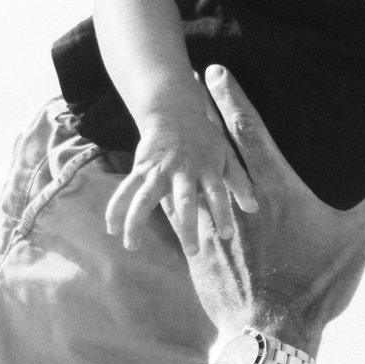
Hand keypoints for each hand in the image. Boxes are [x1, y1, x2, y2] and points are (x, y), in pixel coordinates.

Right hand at [106, 95, 259, 253]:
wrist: (173, 112)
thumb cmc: (203, 139)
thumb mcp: (226, 155)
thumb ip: (239, 182)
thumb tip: (254, 209)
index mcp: (206, 169)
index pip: (218, 193)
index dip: (223, 212)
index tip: (227, 234)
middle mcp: (182, 172)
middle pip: (184, 201)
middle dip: (188, 227)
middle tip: (192, 251)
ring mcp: (158, 171)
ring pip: (144, 198)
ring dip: (136, 222)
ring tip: (131, 246)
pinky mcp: (140, 169)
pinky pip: (125, 190)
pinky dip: (116, 208)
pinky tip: (110, 228)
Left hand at [186, 65, 364, 351]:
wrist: (271, 335)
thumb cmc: (316, 285)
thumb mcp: (358, 239)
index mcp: (274, 190)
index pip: (249, 133)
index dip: (232, 100)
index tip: (215, 72)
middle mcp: (237, 202)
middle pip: (212, 146)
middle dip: (199, 114)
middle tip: (183, 86)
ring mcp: (213, 226)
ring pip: (190, 178)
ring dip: (181, 152)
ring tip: (169, 132)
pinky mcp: (197, 253)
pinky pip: (177, 216)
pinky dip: (168, 196)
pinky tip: (156, 190)